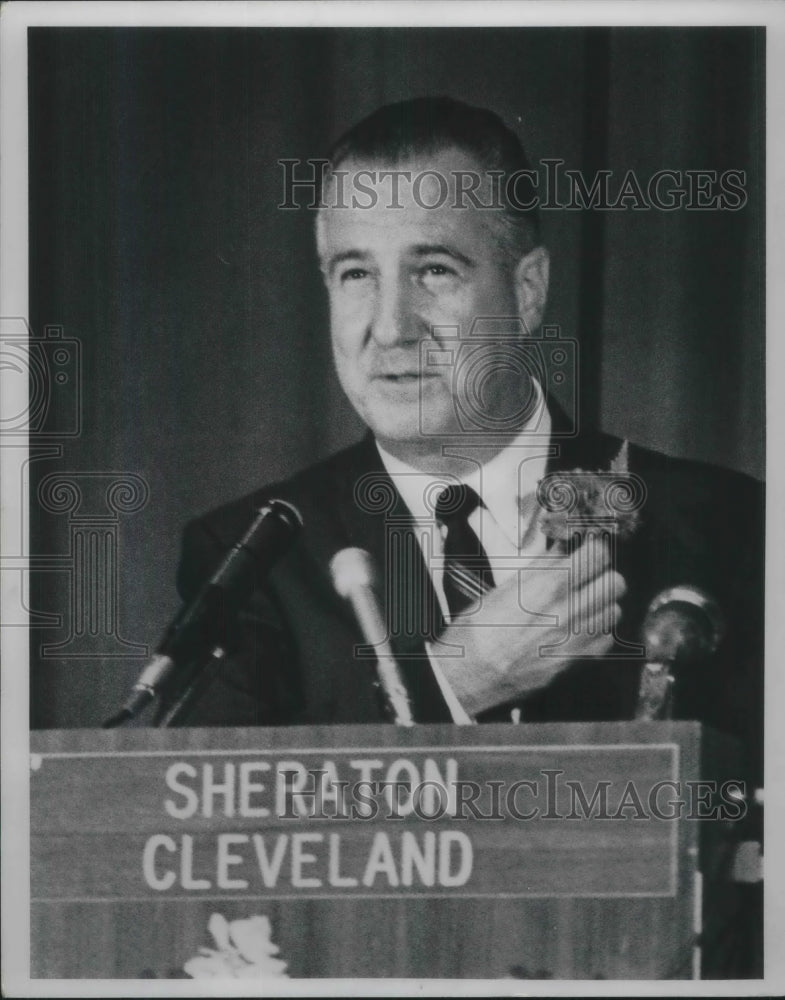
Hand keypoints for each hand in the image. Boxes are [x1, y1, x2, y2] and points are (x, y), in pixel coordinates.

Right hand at [431, 537, 625, 716]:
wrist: (472, 675)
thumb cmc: (479, 630)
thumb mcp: (504, 589)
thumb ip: (539, 567)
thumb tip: (560, 549)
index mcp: (547, 587)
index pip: (597, 555)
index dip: (594, 549)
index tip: (588, 550)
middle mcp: (567, 612)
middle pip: (615, 583)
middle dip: (603, 575)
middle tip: (589, 577)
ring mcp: (575, 640)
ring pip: (614, 611)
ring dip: (603, 604)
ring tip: (585, 603)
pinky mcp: (575, 663)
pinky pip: (606, 640)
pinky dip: (598, 631)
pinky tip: (581, 627)